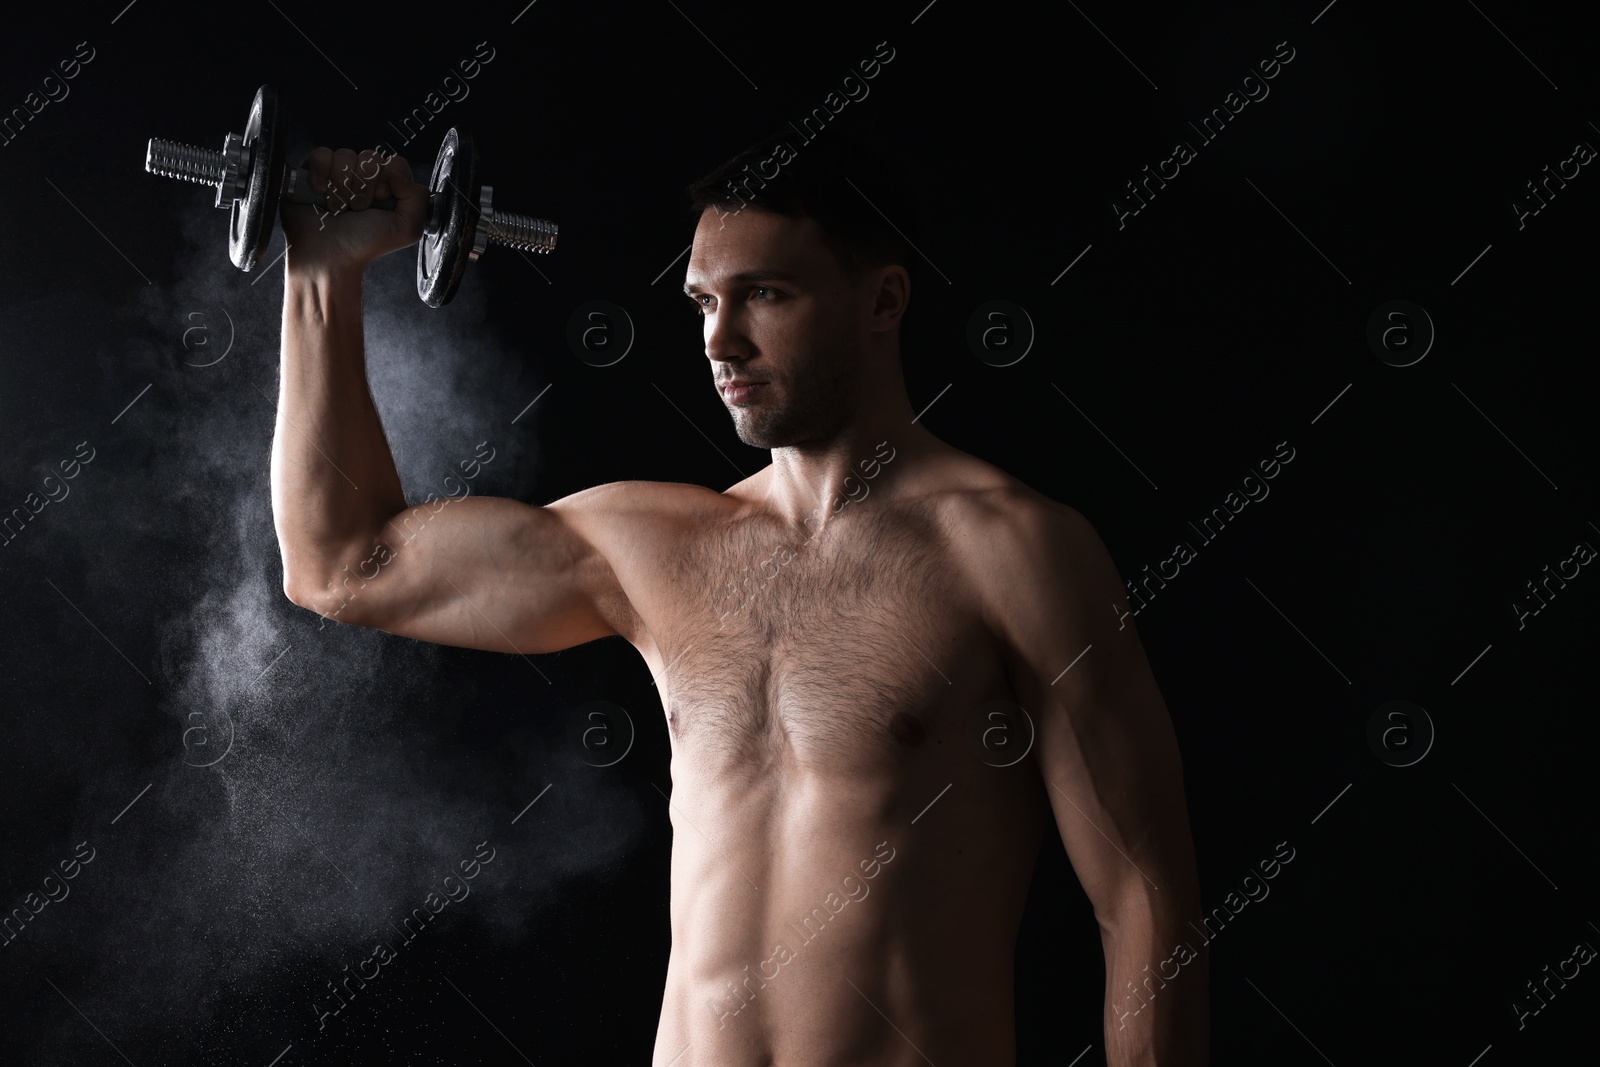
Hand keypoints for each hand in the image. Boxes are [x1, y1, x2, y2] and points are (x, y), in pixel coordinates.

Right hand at [281, 147, 429, 277]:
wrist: (327, 256)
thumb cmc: (364, 245)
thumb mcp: (406, 229)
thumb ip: (418, 198)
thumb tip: (399, 170)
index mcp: (390, 189)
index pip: (396, 164)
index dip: (388, 181)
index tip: (381, 202)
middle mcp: (366, 178)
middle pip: (371, 157)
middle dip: (364, 186)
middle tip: (358, 209)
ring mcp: (340, 173)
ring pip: (346, 155)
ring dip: (342, 186)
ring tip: (339, 208)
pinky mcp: (315, 171)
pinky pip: (322, 155)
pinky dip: (322, 175)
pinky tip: (320, 194)